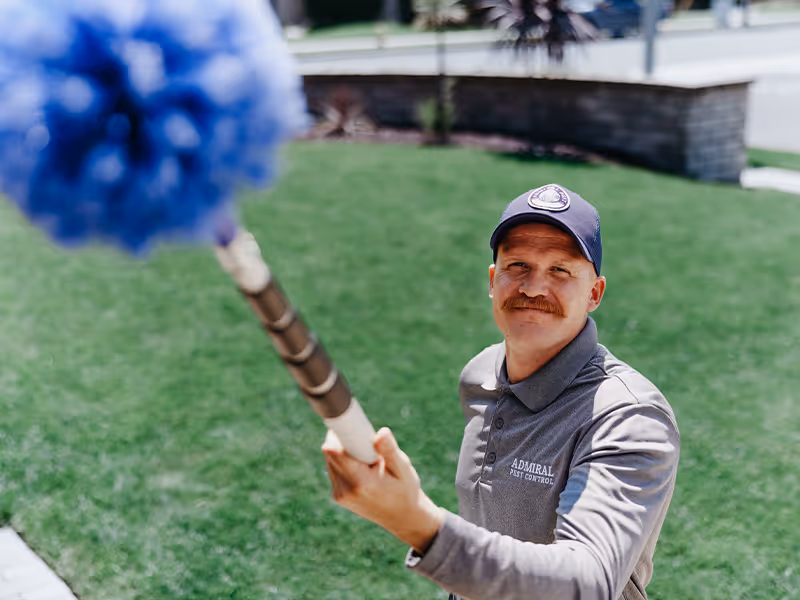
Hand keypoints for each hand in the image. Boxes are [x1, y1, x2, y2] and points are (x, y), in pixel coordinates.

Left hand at [322, 427, 443, 553]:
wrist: (403, 518)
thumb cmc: (406, 490)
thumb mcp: (404, 470)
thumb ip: (390, 451)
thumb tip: (381, 432)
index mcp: (362, 483)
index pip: (335, 451)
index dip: (339, 433)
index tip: (351, 424)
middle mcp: (345, 490)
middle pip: (330, 452)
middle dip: (344, 439)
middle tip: (366, 441)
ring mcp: (339, 495)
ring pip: (330, 460)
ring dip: (344, 450)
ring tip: (369, 458)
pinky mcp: (338, 496)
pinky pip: (333, 469)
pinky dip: (344, 462)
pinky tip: (364, 468)